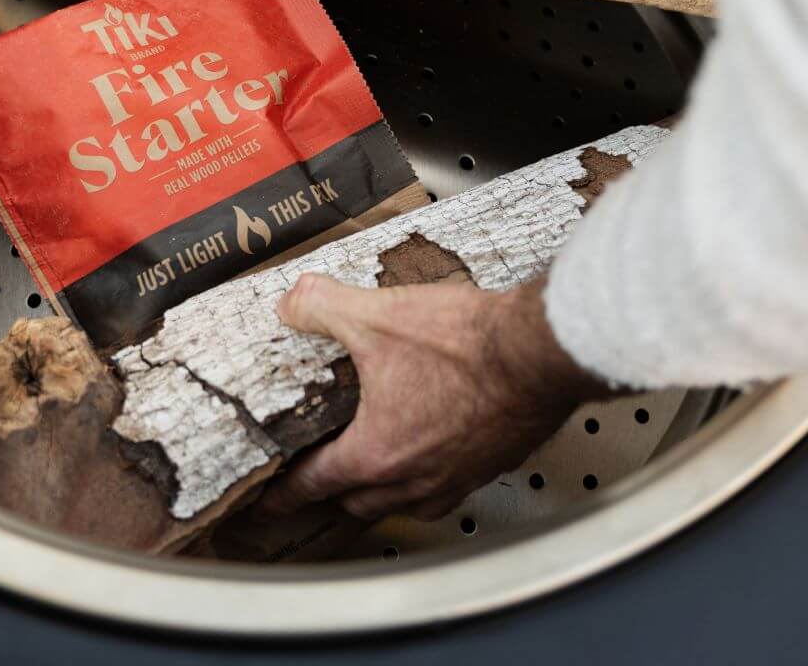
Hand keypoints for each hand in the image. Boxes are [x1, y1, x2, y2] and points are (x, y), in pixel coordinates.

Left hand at [255, 274, 608, 523]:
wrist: (538, 352)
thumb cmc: (467, 344)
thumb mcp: (376, 315)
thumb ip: (323, 307)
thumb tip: (293, 303)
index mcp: (379, 451)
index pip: (316, 483)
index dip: (284, 494)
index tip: (269, 505)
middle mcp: (417, 477)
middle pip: (359, 503)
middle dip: (333, 494)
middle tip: (317, 482)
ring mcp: (459, 475)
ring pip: (407, 504)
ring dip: (383, 495)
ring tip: (373, 475)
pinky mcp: (492, 463)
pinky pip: (449, 490)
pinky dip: (429, 481)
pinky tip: (435, 454)